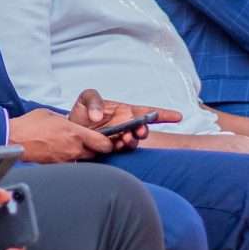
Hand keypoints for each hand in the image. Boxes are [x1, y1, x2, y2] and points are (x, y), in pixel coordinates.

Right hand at [10, 107, 109, 160]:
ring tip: (72, 147)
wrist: (13, 140)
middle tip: (90, 143)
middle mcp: (73, 148)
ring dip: (82, 155)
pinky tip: (62, 154)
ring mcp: (65, 159)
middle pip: (96, 154)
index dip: (108, 142)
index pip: (103, 143)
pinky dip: (69, 160)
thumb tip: (70, 123)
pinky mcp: (57, 167)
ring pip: (83, 160)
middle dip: (95, 149)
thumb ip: (66, 121)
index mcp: (74, 133)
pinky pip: (70, 164)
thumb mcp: (51, 115)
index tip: (107, 140)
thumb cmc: (28, 126)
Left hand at [67, 90, 182, 150]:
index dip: (163, 114)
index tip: (178, 116)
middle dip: (144, 130)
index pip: (148, 112)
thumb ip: (93, 102)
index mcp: (126, 112)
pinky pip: (121, 151)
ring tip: (125, 138)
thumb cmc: (82, 112)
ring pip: (133, 142)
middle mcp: (126, 126)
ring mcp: (120, 139)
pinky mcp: (111, 150)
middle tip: (138, 130)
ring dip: (132, 140)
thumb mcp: (86, 98)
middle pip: (143, 129)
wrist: (69, 131)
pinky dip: (121, 148)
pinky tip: (116, 144)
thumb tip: (98, 116)